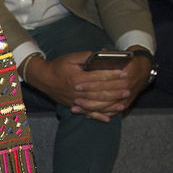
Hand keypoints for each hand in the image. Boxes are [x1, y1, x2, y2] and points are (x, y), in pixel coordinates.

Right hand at [30, 51, 147, 121]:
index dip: (113, 75)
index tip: (124, 73)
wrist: (43, 78)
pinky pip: (88, 113)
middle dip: (116, 91)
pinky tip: (109, 118)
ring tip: (124, 102)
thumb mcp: (72, 57)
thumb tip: (101, 55)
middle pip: (100, 92)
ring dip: (111, 104)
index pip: (99, 77)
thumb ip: (87, 56)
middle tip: (128, 88)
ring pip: (97, 104)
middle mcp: (77, 91)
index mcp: (77, 78)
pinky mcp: (74, 106)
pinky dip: (98, 116)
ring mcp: (75, 101)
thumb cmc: (58, 66)